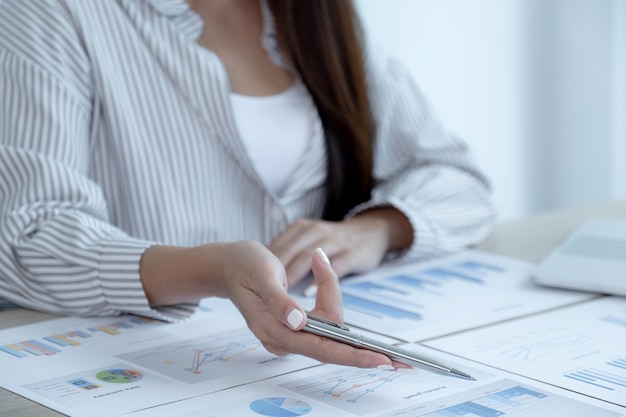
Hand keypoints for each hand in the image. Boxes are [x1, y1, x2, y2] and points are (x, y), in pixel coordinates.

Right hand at [222, 242, 396, 367]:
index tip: (379, 359)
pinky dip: (333, 312)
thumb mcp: (261, 274)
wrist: (227, 264)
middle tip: (399, 363)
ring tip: (353, 304)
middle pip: (329, 347)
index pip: (319, 347)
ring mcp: (287, 333)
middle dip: (364, 355)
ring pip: (327, 333)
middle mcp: (282, 336)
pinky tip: (337, 299)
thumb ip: (279, 300)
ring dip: (344, 322)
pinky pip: (320, 324)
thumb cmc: (244, 265)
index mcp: (273, 327)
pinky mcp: (291, 325)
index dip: (351, 354)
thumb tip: (300, 321)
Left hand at [269, 207, 413, 287]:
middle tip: (264, 293)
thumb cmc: (337, 240)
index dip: (268, 265)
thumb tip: (270, 274)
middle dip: (277, 274)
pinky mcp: (353, 253)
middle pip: (292, 251)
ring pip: (309, 258)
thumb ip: (290, 251)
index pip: (280, 245)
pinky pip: (334, 267)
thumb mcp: (311, 237)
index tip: (258, 282)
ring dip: (294, 277)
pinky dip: (320, 281)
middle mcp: (317, 232)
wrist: (373, 230)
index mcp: (303, 228)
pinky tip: (308, 294)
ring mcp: (336, 241)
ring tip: (282, 295)